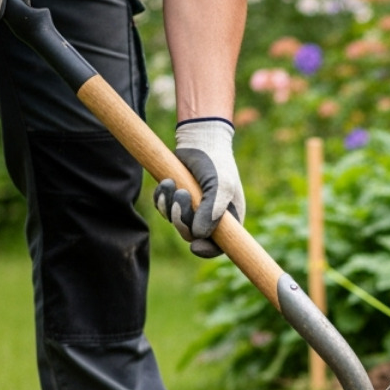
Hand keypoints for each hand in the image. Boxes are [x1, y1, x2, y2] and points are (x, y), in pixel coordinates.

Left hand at [153, 118, 245, 258]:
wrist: (200, 139)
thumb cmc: (216, 163)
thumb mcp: (220, 185)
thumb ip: (212, 211)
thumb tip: (199, 235)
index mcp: (228, 219)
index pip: (219, 246)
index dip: (208, 250)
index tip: (196, 247)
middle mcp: (210, 217)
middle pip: (192, 236)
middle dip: (182, 220)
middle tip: (181, 196)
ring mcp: (192, 209)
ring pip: (175, 223)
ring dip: (169, 206)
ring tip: (172, 184)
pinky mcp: (176, 199)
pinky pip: (163, 210)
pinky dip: (161, 199)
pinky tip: (166, 182)